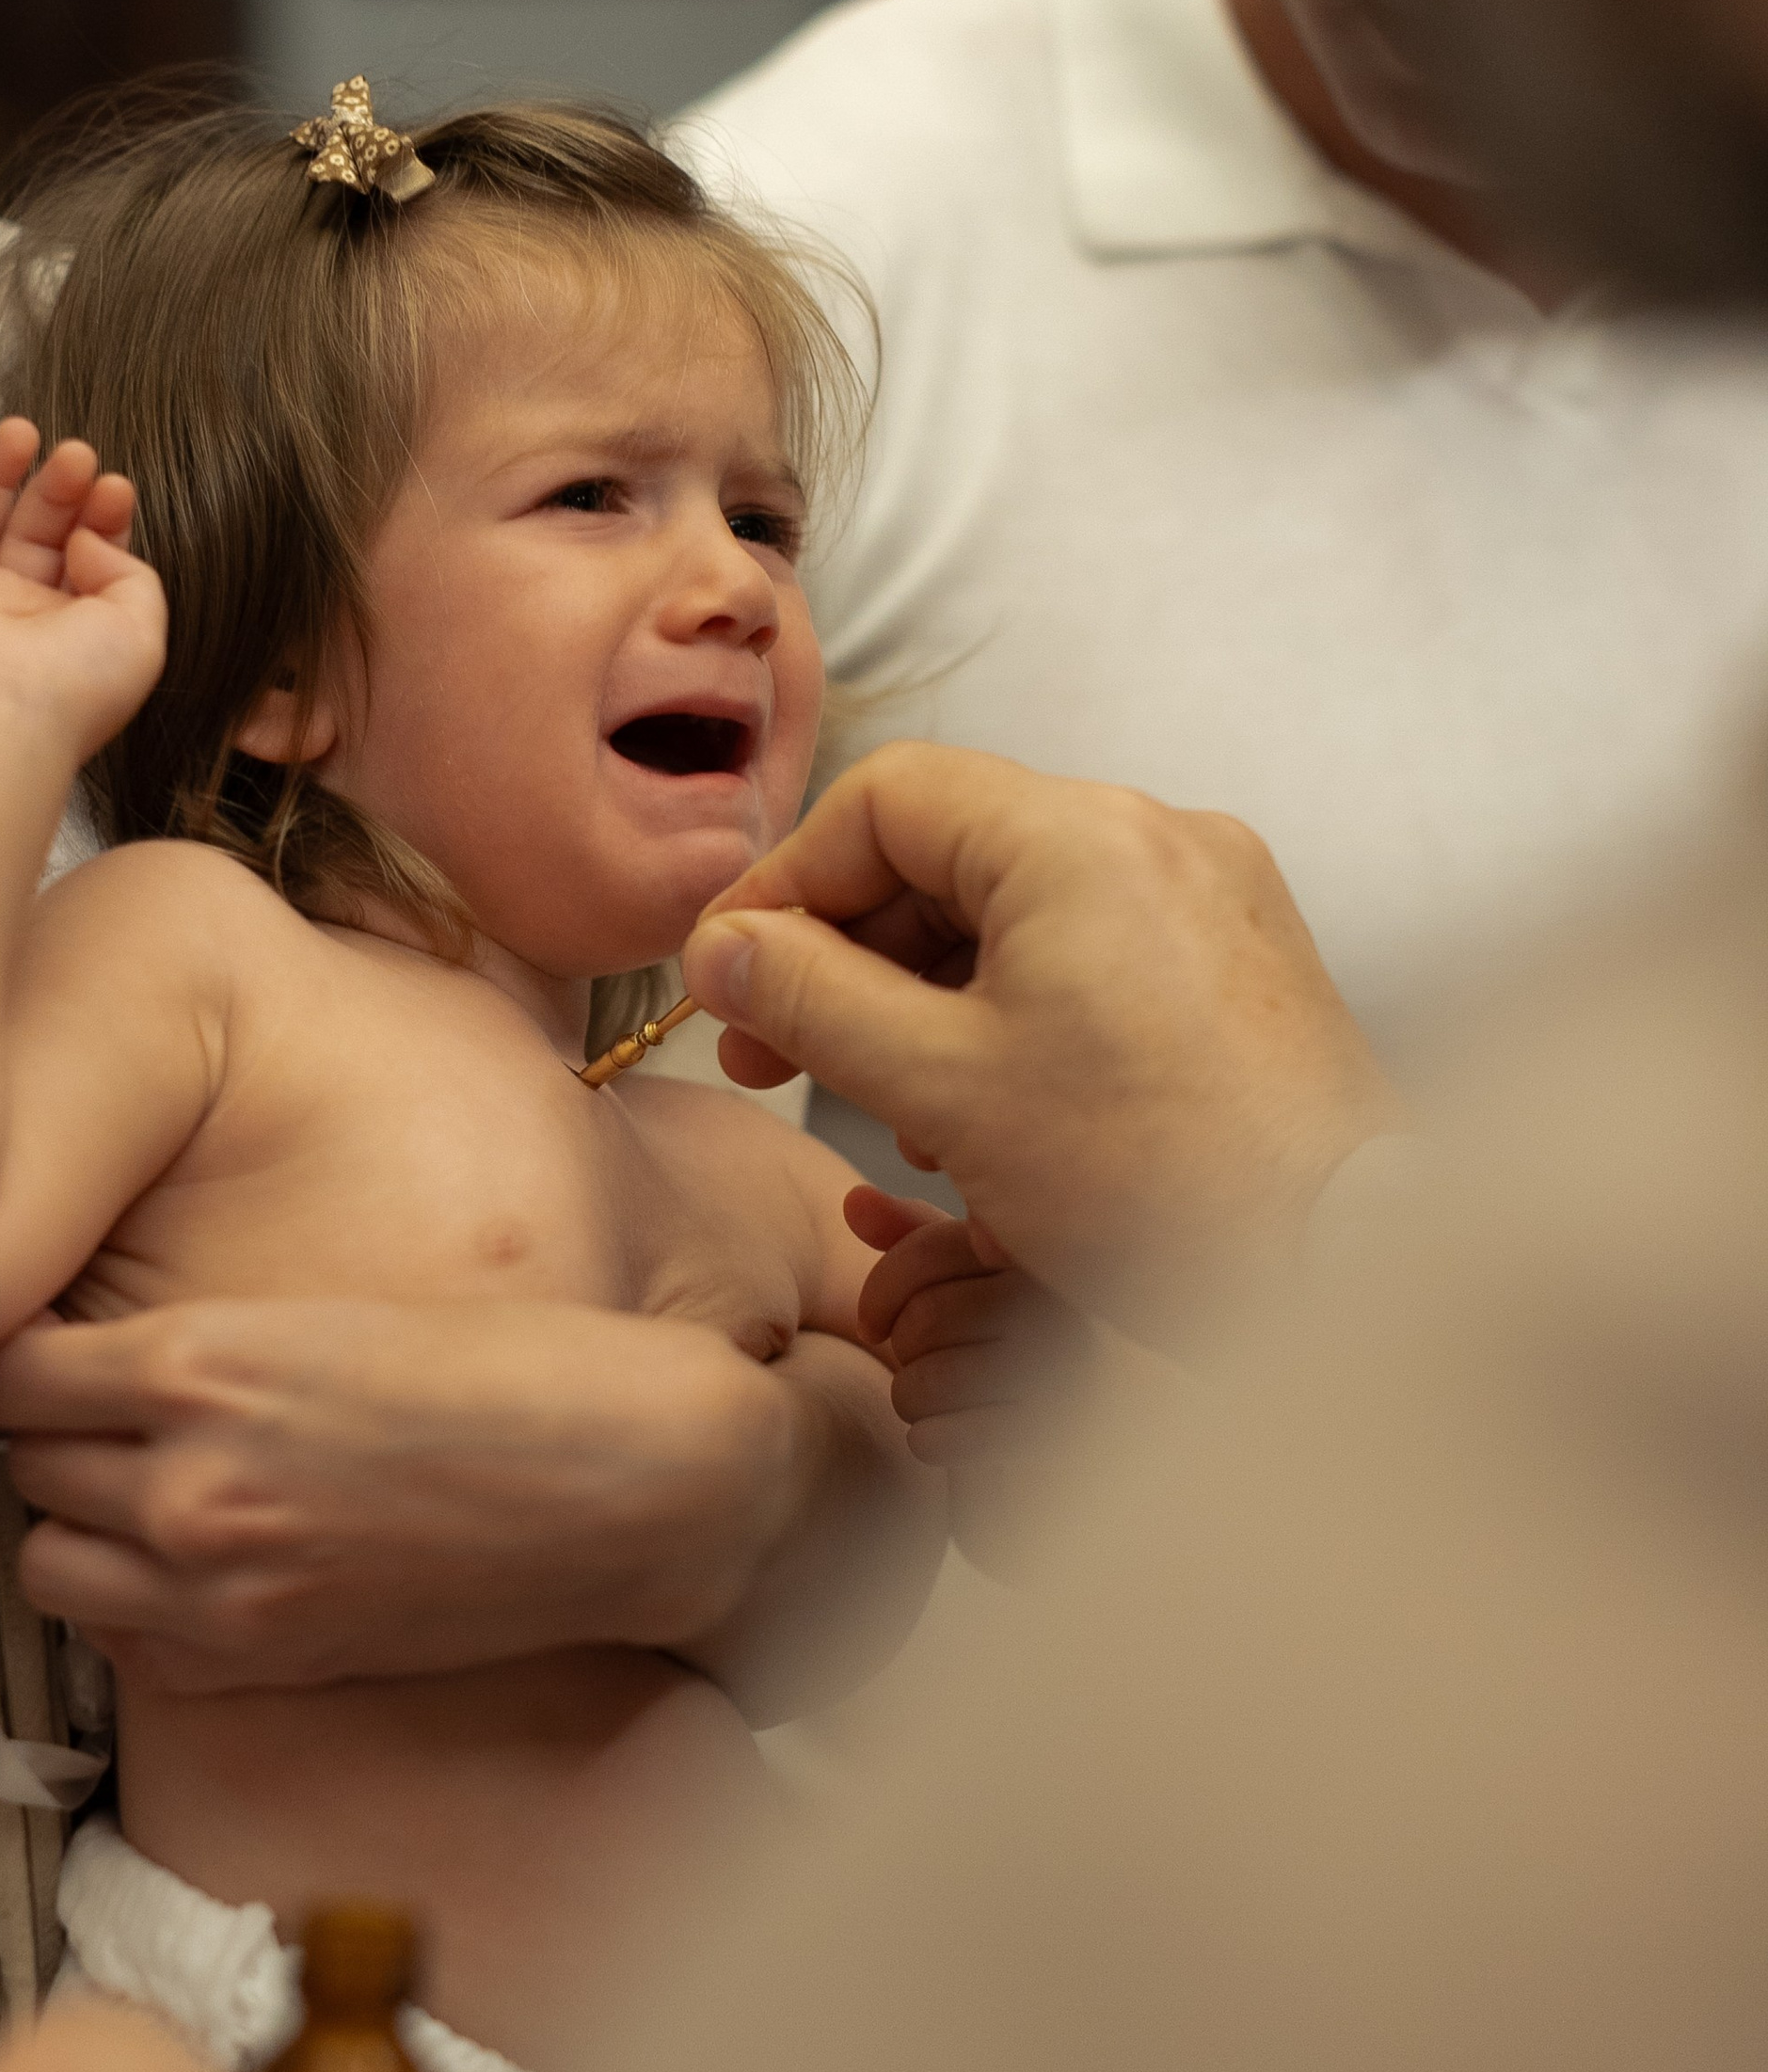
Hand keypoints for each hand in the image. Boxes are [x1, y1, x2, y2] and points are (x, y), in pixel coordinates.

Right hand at [0, 418, 165, 766]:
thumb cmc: (76, 681)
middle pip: (32, 531)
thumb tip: (87, 538)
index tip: (114, 487)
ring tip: (23, 430)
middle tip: (77, 453)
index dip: (101, 516)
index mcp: (67, 628)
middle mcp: (12, 611)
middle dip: (57, 487)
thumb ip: (130, 573)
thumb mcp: (140, 628)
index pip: (83, 557)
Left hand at [0, 1297, 802, 1692]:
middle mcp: (187, 1485)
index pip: (3, 1371)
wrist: (633, 1485)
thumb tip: (93, 1363)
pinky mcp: (263, 1663)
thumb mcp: (333, 1311)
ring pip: (46, 1564)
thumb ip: (203, 1349)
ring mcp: (220, 1590)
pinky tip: (190, 1564)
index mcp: (202, 1366)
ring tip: (137, 1490)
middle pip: (19, 1465)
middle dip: (48, 1436)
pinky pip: (123, 1645)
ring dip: (76, 1525)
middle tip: (98, 1411)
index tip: (40, 1346)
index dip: (13, 1354)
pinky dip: (131, 1607)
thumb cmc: (512, 1367)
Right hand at [681, 746, 1402, 1334]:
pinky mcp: (1243, 964)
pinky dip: (1013, 1008)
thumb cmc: (1158, 1181)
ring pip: (1019, 907)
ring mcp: (1214, 896)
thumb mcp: (945, 1089)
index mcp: (1081, 835)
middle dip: (847, 951)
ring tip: (880, 1104)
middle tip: (771, 1051)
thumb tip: (721, 949)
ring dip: (923, 990)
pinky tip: (980, 1105)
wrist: (1349, 1273)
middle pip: (951, 850)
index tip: (728, 974)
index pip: (884, 799)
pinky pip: (1093, 950)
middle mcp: (1158, 835)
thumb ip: (813, 1001)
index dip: (785, 884)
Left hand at [849, 1184, 1098, 1542]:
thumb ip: (912, 1235)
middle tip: (916, 1366)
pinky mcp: (1055, 1438)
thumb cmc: (1007, 1341)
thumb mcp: (968, 1275)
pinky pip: (948, 1437)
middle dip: (901, 1349)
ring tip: (926, 1399)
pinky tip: (941, 1434)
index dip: (882, 1290)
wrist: (1087, 1440)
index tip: (874, 1323)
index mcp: (1041, 1253)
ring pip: (930, 1379)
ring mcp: (1067, 1373)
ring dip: (909, 1398)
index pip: (930, 1251)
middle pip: (927, 1318)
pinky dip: (928, 1439)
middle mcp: (1064, 1303)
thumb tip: (854, 1204)